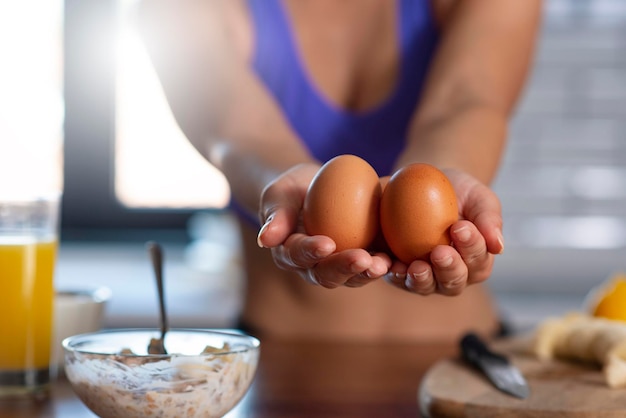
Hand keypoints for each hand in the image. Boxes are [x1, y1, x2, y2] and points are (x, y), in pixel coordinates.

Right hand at [256, 163, 390, 287]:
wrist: (313, 190)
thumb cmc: (291, 190)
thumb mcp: (279, 194)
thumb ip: (275, 214)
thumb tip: (265, 239)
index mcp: (289, 254)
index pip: (298, 255)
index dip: (311, 252)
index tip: (326, 243)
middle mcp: (312, 267)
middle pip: (327, 274)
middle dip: (345, 268)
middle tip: (363, 259)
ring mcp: (338, 267)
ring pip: (352, 277)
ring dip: (368, 272)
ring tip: (383, 264)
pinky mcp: (360, 261)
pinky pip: (372, 267)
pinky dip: (385, 265)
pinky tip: (399, 258)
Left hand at [384, 168, 503, 295]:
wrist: (425, 184)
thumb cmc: (460, 192)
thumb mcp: (479, 198)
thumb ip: (490, 219)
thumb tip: (499, 247)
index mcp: (476, 261)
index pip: (477, 260)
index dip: (471, 246)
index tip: (461, 227)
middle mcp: (452, 275)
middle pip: (454, 281)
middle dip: (448, 268)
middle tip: (440, 252)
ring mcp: (426, 277)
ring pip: (426, 286)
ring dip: (422, 279)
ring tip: (417, 266)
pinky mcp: (400, 272)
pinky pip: (397, 278)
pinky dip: (394, 274)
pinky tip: (391, 265)